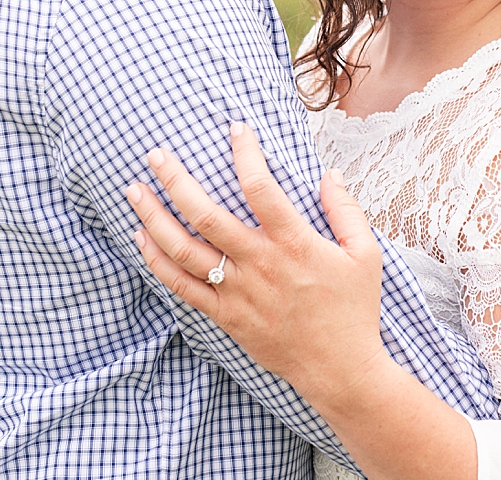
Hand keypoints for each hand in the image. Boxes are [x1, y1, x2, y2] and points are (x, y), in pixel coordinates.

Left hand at [125, 123, 386, 412]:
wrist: (341, 372)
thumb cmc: (355, 310)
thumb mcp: (365, 254)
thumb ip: (346, 210)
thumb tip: (328, 173)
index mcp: (294, 243)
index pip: (261, 188)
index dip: (245, 154)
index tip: (236, 128)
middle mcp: (260, 265)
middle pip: (207, 216)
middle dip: (176, 181)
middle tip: (155, 155)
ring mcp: (238, 294)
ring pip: (185, 251)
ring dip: (155, 219)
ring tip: (135, 192)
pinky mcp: (227, 318)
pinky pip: (183, 289)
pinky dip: (158, 263)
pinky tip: (142, 240)